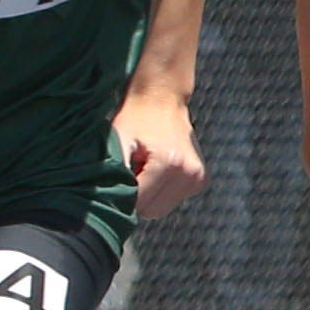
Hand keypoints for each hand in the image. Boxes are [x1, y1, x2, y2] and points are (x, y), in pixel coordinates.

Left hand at [115, 88, 206, 219]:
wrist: (162, 97)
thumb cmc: (135, 117)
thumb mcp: (118, 140)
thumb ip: (113, 172)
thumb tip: (109, 202)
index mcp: (169, 163)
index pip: (139, 204)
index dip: (122, 195)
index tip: (116, 177)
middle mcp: (189, 173)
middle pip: (152, 211)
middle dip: (137, 197)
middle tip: (130, 170)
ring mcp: (198, 178)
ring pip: (162, 209)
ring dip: (149, 195)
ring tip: (144, 168)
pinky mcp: (201, 180)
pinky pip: (173, 200)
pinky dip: (161, 191)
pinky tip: (157, 169)